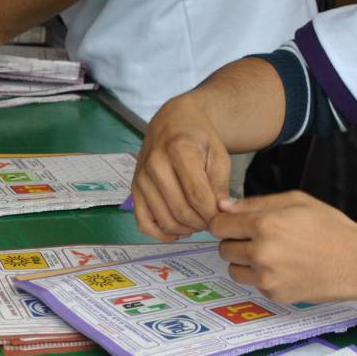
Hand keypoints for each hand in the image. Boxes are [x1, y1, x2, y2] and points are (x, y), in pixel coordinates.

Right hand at [132, 95, 229, 240]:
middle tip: (212, 221)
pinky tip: (178, 231)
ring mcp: (141, 178)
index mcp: (179, 150)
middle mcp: (155, 164)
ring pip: (164, 220)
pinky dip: (161, 233)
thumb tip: (221, 212)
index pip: (197, 195)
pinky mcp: (134, 189)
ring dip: (185, 229)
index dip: (212, 214)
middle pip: (180, 210)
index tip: (223, 217)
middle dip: (201, 223)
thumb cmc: (198, 137)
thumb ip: (220, 184)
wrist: (172, 122)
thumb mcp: (218, 154)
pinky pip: (143, 223)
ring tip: (198, 223)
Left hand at [209, 192, 356, 303]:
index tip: (232, 223)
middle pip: (223, 248)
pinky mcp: (274, 294)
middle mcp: (260, 254)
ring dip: (244, 261)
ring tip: (271, 253)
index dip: (223, 222)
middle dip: (235, 242)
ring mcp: (266, 278)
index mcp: (264, 225)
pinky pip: (253, 284)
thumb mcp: (296, 201)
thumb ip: (255, 203)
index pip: (218, 225)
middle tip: (257, 237)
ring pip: (234, 269)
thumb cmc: (331, 228)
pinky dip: (262, 276)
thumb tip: (223, 206)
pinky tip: (285, 267)